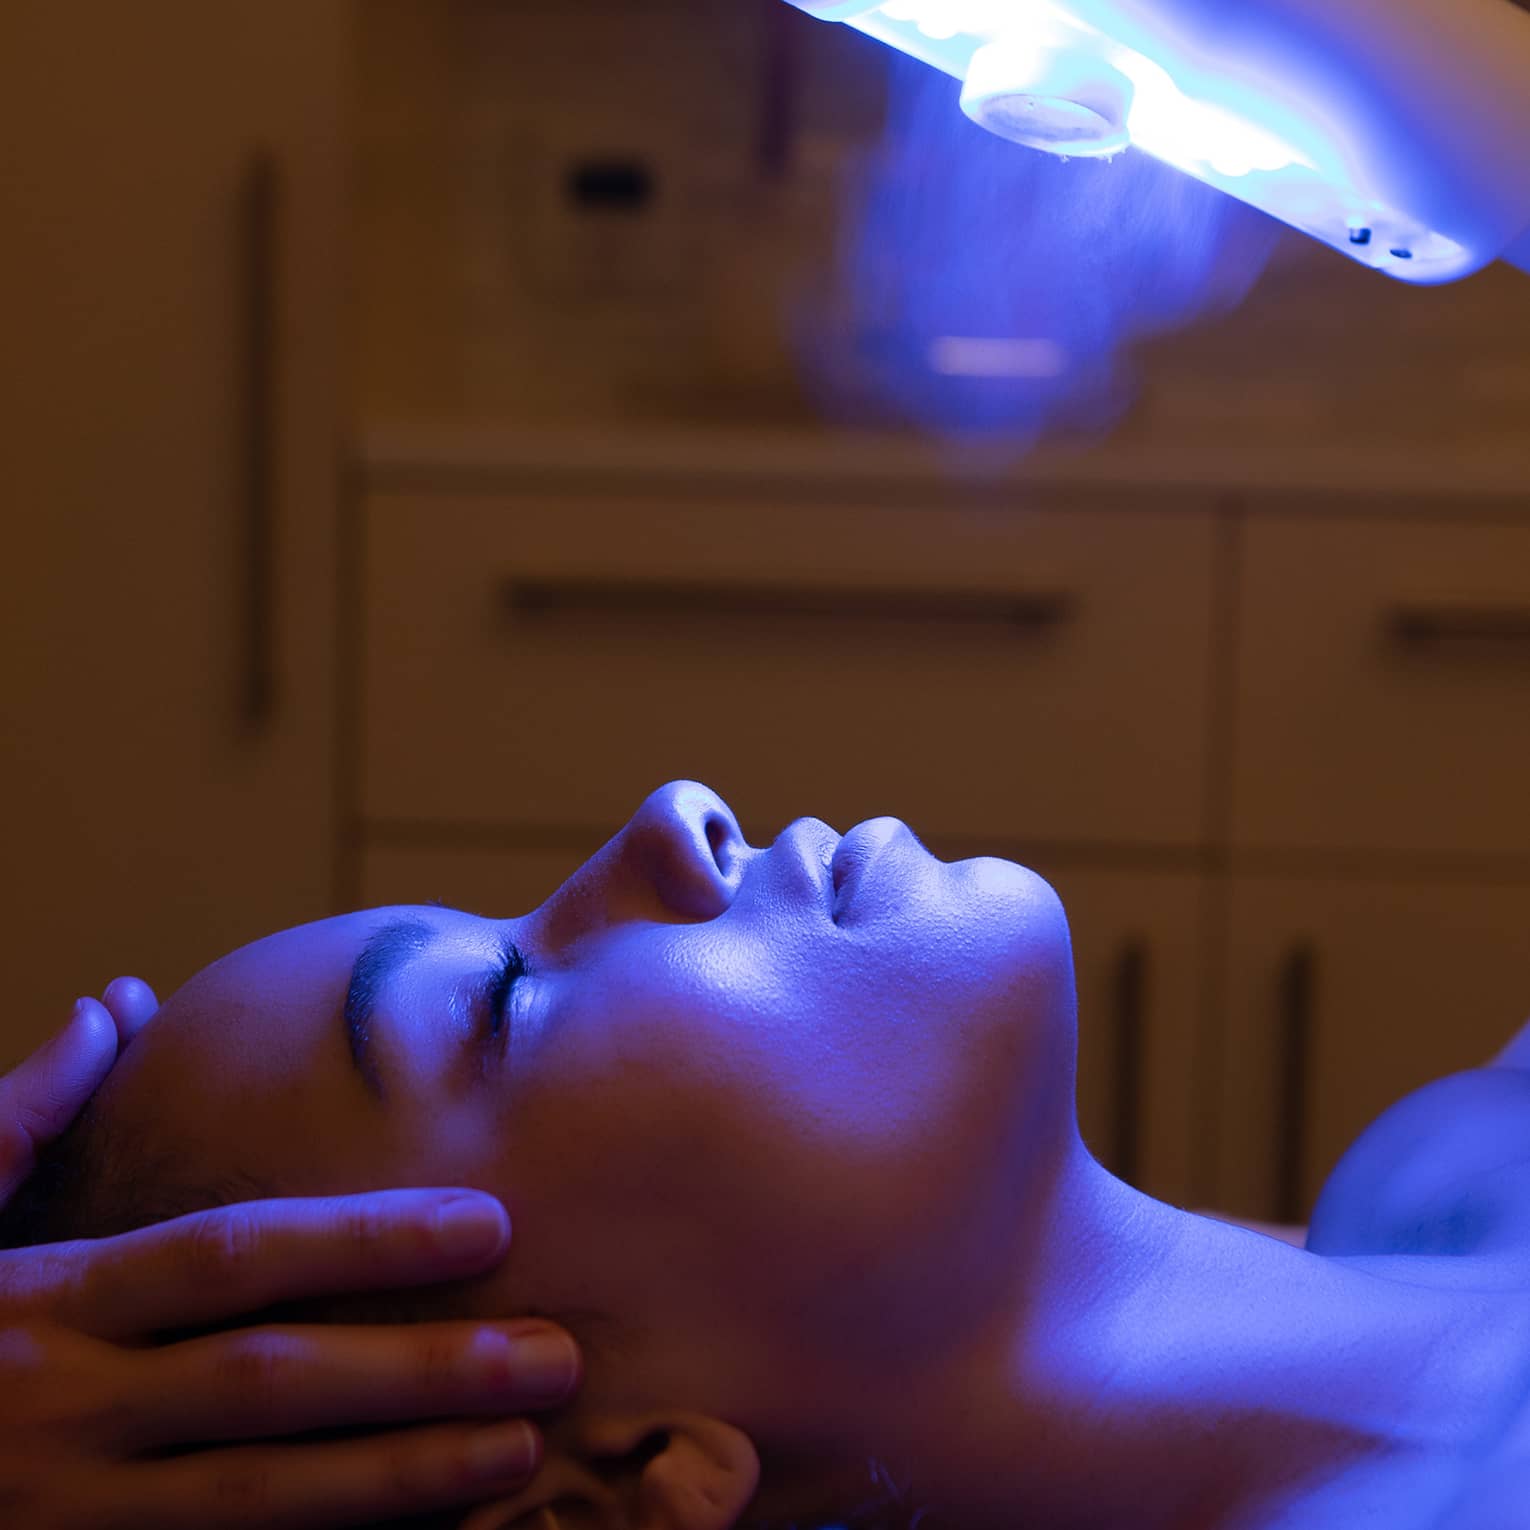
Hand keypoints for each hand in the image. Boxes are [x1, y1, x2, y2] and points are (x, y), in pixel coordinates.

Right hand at [1, 999, 581, 1529]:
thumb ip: (20, 1112)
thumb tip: (114, 999)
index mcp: (48, 1303)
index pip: (234, 1258)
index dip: (365, 1242)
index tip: (489, 1226)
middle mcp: (69, 1412)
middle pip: (274, 1388)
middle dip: (422, 1373)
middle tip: (559, 1355)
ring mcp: (71, 1519)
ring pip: (260, 1505)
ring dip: (399, 1482)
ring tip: (521, 1452)